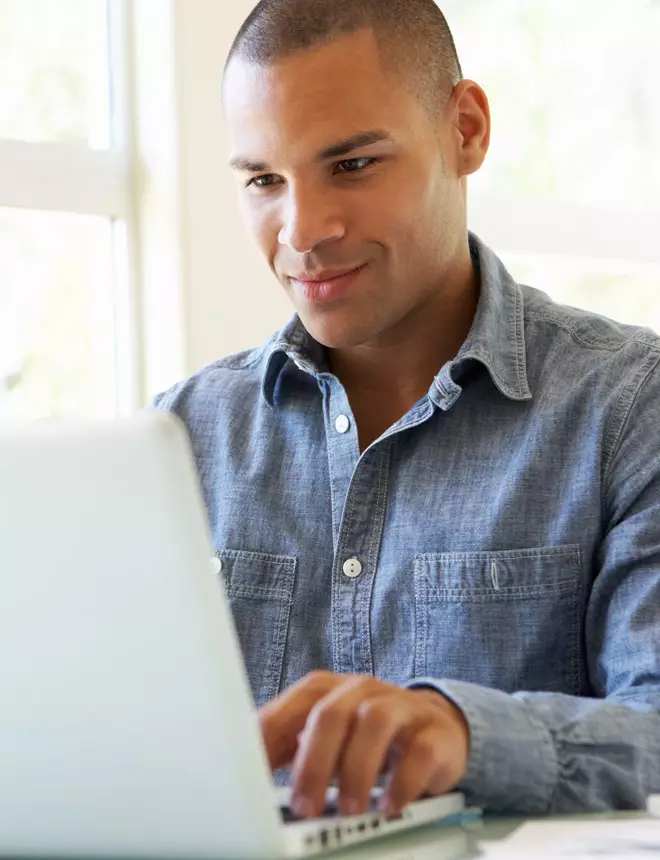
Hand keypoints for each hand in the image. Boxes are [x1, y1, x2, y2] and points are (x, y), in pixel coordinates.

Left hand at [258, 671, 469, 818]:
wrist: (434, 725)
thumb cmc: (364, 734)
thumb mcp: (323, 735)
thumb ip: (285, 746)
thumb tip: (243, 774)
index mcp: (328, 690)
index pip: (293, 705)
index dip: (271, 738)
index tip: (251, 775)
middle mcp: (361, 691)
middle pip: (331, 714)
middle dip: (313, 763)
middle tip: (304, 807)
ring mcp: (400, 707)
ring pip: (374, 724)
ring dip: (356, 771)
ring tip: (348, 809)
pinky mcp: (433, 733)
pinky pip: (419, 751)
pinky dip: (402, 782)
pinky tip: (389, 805)